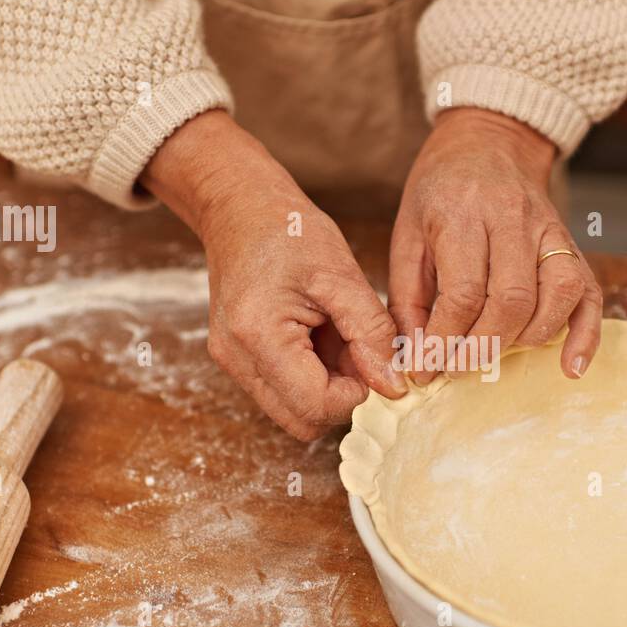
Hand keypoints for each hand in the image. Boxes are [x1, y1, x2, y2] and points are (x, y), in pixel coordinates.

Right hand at [144, 111, 405, 439]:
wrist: (239, 206)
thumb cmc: (288, 230)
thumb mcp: (343, 275)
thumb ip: (372, 334)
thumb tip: (393, 385)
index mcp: (258, 335)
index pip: (317, 405)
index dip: (358, 393)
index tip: (376, 360)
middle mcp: (236, 358)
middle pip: (302, 421)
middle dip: (342, 396)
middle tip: (360, 354)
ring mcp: (232, 362)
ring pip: (293, 411)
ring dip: (327, 388)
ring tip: (339, 340)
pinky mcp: (238, 359)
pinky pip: (282, 391)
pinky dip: (311, 376)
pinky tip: (321, 338)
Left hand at [389, 108, 601, 384]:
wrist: (488, 144)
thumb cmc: (440, 193)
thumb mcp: (407, 235)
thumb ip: (408, 298)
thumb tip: (416, 358)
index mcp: (463, 214)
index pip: (464, 292)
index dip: (445, 340)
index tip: (426, 367)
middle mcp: (513, 220)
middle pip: (511, 299)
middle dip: (483, 347)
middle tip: (458, 368)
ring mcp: (550, 230)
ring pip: (556, 296)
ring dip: (527, 340)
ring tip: (496, 356)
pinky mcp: (572, 243)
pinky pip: (589, 293)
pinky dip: (585, 334)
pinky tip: (570, 366)